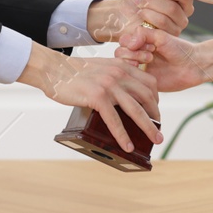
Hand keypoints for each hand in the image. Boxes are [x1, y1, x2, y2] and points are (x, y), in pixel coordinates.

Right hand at [20, 45, 161, 152]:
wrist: (53, 69)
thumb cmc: (74, 72)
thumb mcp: (101, 67)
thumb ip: (115, 76)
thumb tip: (124, 95)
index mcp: (122, 66)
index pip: (149, 83)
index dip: (156, 99)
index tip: (156, 112)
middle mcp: (119, 74)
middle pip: (147, 97)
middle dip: (156, 116)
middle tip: (159, 130)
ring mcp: (109, 85)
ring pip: (136, 110)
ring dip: (148, 127)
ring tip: (156, 140)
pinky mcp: (97, 96)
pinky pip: (114, 120)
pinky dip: (123, 135)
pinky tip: (128, 146)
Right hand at [114, 25, 212, 92]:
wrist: (193, 66)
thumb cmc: (180, 49)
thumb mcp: (162, 36)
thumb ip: (144, 34)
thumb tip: (129, 42)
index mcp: (141, 43)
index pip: (124, 41)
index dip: (131, 42)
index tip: (149, 45)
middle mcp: (137, 55)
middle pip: (119, 53)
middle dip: (132, 53)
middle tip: (150, 55)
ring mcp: (139, 69)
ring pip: (122, 66)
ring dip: (132, 62)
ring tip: (149, 61)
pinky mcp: (143, 82)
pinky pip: (130, 81)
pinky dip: (135, 76)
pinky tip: (147, 73)